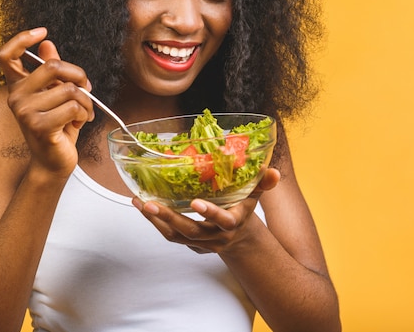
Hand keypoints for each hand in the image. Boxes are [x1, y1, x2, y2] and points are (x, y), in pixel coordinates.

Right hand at [0, 28, 94, 175]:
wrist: (55, 162)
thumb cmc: (58, 128)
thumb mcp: (56, 96)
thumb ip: (52, 72)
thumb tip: (47, 43)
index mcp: (18, 87)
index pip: (7, 55)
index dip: (22, 38)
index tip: (42, 32)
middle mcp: (16, 97)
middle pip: (54, 66)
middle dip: (79, 77)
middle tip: (87, 90)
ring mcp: (25, 112)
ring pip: (70, 90)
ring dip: (86, 103)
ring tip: (82, 114)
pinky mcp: (39, 126)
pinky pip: (73, 107)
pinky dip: (84, 114)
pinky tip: (79, 123)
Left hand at [132, 168, 280, 253]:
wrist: (239, 238)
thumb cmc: (244, 209)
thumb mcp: (255, 196)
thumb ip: (263, 184)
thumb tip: (273, 171)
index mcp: (233, 222)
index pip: (223, 220)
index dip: (210, 213)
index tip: (195, 202)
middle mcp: (216, 236)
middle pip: (191, 231)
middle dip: (169, 218)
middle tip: (150, 204)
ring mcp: (201, 242)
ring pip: (175, 236)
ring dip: (155, 221)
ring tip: (140, 203)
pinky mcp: (189, 244)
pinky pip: (169, 236)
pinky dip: (154, 223)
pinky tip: (142, 207)